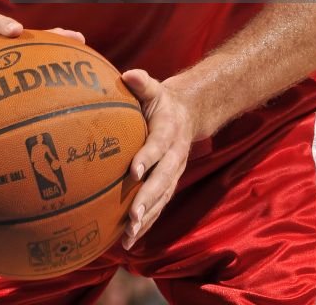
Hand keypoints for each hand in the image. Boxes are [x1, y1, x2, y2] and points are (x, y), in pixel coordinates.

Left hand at [120, 69, 194, 249]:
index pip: (158, 145)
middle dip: (148, 200)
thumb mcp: (154, 88)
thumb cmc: (160, 101)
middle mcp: (175, 156)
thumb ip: (142, 82)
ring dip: (147, 219)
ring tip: (129, 237)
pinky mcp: (169, 185)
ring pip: (162, 199)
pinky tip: (129, 240)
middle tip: (132, 217)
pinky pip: (159, 207)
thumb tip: (128, 75)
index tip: (133, 172)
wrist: (187, 114)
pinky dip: (146, 224)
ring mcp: (174, 173)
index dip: (147, 157)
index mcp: (169, 131)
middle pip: (162, 180)